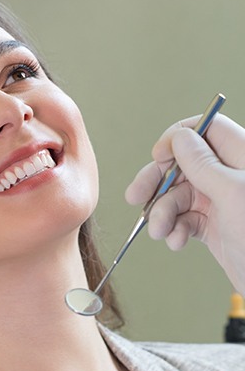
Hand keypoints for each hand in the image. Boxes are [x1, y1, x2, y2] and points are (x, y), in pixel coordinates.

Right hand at [125, 114, 244, 293]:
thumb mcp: (232, 193)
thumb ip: (203, 163)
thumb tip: (180, 138)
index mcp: (242, 157)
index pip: (206, 129)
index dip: (178, 139)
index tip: (159, 156)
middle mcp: (229, 175)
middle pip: (183, 164)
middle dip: (157, 182)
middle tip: (136, 195)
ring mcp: (220, 200)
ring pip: (177, 195)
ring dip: (162, 213)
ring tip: (159, 230)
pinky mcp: (213, 224)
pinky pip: (183, 219)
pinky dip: (174, 230)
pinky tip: (177, 240)